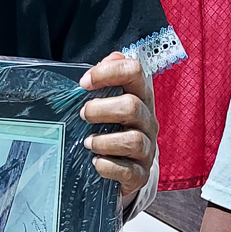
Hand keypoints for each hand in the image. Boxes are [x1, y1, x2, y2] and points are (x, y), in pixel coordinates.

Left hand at [79, 52, 158, 199]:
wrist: (128, 169)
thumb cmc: (114, 128)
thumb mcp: (111, 101)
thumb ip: (108, 78)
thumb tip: (111, 57)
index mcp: (140, 96)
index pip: (134, 71)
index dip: (107, 73)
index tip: (84, 83)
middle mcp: (147, 120)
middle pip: (131, 106)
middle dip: (100, 109)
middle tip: (83, 115)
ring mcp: (147, 148)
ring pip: (133, 140)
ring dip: (103, 141)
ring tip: (88, 143)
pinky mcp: (140, 174)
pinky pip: (128, 170)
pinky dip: (108, 166)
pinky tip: (96, 163)